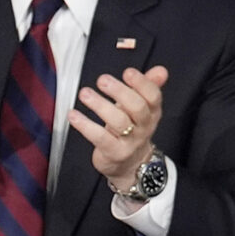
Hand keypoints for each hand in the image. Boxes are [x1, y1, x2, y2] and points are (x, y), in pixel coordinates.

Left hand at [69, 64, 169, 191]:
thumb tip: (161, 70)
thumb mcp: (141, 108)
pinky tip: (73, 115)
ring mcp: (130, 141)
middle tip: (102, 80)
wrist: (131, 166)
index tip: (128, 72)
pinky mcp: (114, 152)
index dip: (142, 83)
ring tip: (84, 93)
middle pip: (137, 107)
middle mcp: (144, 126)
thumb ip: (148, 87)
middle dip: (120, 92)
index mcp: (152, 112)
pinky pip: (100, 138)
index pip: (153, 96)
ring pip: (118, 122)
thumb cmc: (132, 130)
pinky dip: (85, 125)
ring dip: (100, 105)